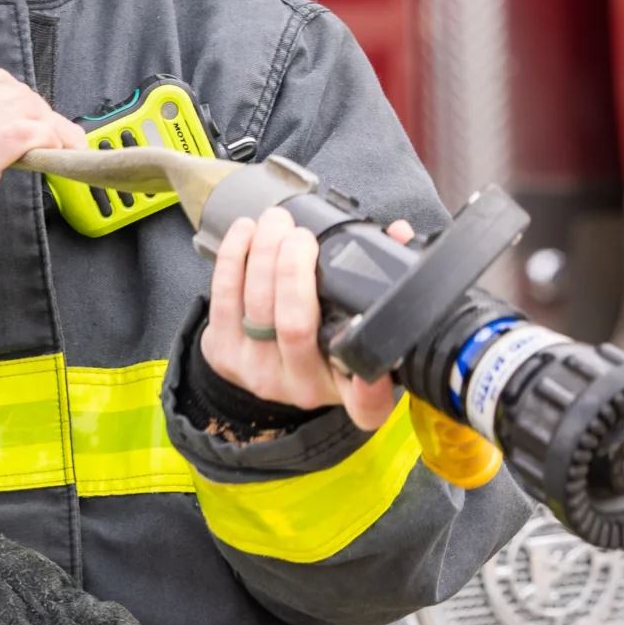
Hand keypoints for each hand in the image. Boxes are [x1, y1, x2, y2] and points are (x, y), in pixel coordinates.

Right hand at [0, 69, 86, 227]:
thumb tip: (25, 109)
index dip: (26, 97)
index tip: (41, 117)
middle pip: (13, 94)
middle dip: (43, 114)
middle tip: (61, 136)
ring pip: (23, 112)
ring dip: (53, 128)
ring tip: (63, 145)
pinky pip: (23, 135)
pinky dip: (48, 138)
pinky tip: (54, 150)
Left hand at [200, 206, 418, 431]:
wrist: (264, 367)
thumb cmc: (320, 342)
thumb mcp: (356, 331)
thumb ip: (379, 284)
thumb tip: (400, 233)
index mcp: (346, 390)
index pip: (368, 402)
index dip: (374, 387)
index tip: (375, 360)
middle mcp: (301, 386)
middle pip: (295, 325)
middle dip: (295, 268)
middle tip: (302, 235)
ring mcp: (257, 371)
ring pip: (258, 304)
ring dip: (264, 253)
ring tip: (276, 221)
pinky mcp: (222, 351)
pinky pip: (223, 296)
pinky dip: (234, 257)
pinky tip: (246, 231)